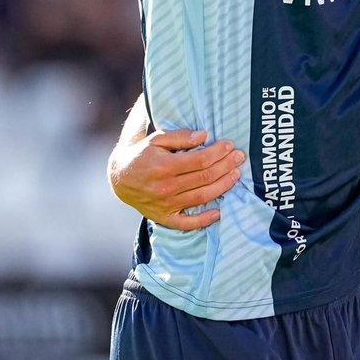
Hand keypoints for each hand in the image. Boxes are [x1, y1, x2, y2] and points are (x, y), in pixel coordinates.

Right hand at [107, 128, 244, 229]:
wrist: (119, 179)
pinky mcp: (165, 217)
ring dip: (223, 186)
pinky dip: (204, 220)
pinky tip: (218, 212)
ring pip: (202, 196)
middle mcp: (166, 187)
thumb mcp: (156, 139)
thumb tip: (203, 136)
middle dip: (226, 166)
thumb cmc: (141, 155)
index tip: (230, 145)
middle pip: (205, 177)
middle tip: (240, 157)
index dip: (218, 152)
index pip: (200, 160)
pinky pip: (187, 222)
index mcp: (164, 166)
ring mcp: (166, 204)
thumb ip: (179, 136)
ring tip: (236, 175)